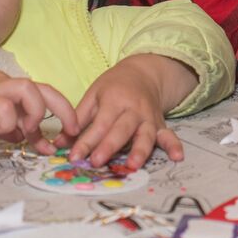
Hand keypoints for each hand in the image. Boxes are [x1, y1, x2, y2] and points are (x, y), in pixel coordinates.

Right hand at [0, 51, 79, 154]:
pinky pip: (3, 108)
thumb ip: (0, 120)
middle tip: (69, 134)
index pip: (41, 93)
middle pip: (45, 89)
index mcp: (4, 85)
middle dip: (64, 111)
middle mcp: (2, 84)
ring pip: (29, 91)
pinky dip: (7, 123)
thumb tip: (19, 138)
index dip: (57, 112)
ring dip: (35, 114)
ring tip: (24, 131)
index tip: (58, 137)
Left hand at [69, 55, 194, 168]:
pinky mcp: (160, 125)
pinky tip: (178, 157)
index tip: (74, 156)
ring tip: (133, 165)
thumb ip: (78, 118)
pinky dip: (174, 145)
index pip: (100, 123)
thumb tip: (59, 142)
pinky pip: (169, 135)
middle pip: (121, 130)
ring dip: (140, 150)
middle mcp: (134, 109)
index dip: (86, 141)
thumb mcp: (94, 95)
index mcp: (115, 100)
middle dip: (109, 146)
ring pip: (145, 135)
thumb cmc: (114, 86)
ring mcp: (149, 118)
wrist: (144, 73)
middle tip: (96, 162)